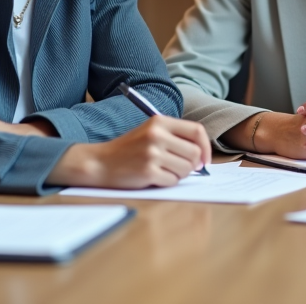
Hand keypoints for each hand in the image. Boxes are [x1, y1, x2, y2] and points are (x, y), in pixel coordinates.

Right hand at [49, 115, 211, 188]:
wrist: (100, 162)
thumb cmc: (128, 149)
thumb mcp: (150, 132)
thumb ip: (175, 137)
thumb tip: (202, 155)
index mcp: (159, 121)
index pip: (197, 130)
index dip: (206, 147)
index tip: (205, 159)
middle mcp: (157, 135)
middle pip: (194, 153)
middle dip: (192, 165)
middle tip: (179, 168)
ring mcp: (152, 154)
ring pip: (186, 169)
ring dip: (179, 174)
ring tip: (163, 171)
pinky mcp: (148, 172)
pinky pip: (173, 181)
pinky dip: (167, 182)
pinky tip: (154, 178)